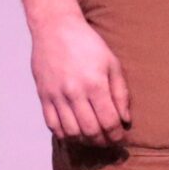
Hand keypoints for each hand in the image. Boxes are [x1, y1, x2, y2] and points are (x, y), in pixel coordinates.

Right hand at [33, 13, 131, 146]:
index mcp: (95, 84)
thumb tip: (125, 120)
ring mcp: (56, 95)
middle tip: (108, 141)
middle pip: (90, 131)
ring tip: (93, 138)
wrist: (55, 28)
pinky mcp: (43, 96)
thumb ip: (121, 93)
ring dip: (84, 141)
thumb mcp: (112, 63)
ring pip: (71, 132)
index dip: (116, 135)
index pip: (109, 121)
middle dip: (103, 141)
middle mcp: (74, 92)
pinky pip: (52, 125)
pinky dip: (64, 134)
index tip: (120, 137)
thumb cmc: (88, 44)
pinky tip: (74, 133)